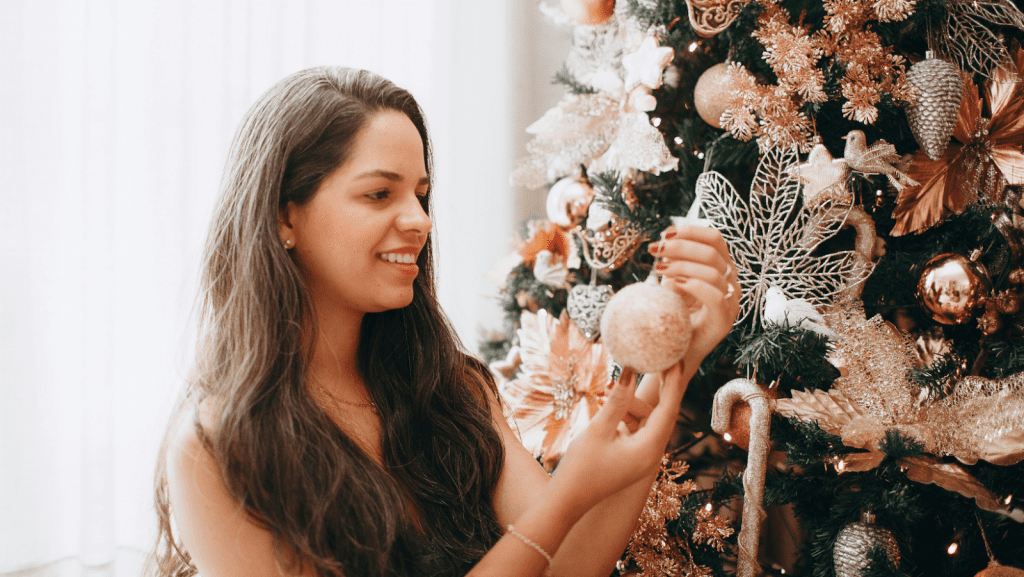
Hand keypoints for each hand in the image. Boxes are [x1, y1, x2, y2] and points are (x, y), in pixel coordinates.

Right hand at [551, 363, 686, 514]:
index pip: (669, 408)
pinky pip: (636, 429)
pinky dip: (625, 416)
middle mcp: (652, 454)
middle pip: (660, 413)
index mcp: (649, 449)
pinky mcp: (632, 458)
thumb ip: (617, 400)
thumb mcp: (598, 429)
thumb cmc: (580, 468)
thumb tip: (632, 371)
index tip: (675, 358)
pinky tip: (608, 407)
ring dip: (630, 405)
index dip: (673, 381)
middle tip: (651, 362)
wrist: (567, 500)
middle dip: (652, 390)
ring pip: (645, 420)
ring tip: (607, 392)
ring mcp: (642, 457)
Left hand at [648, 224, 739, 364]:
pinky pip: (715, 296)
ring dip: (681, 265)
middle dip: (680, 246)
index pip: (715, 239)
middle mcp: (731, 281)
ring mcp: (731, 300)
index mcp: (722, 267)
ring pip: (713, 271)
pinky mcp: (725, 319)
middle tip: (655, 250)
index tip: (665, 233)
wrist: (676, 349)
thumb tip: (664, 239)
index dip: (691, 231)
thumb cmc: (675, 312)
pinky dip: (693, 285)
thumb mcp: (674, 280)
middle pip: (712, 251)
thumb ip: (675, 260)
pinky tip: (673, 284)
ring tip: (658, 269)